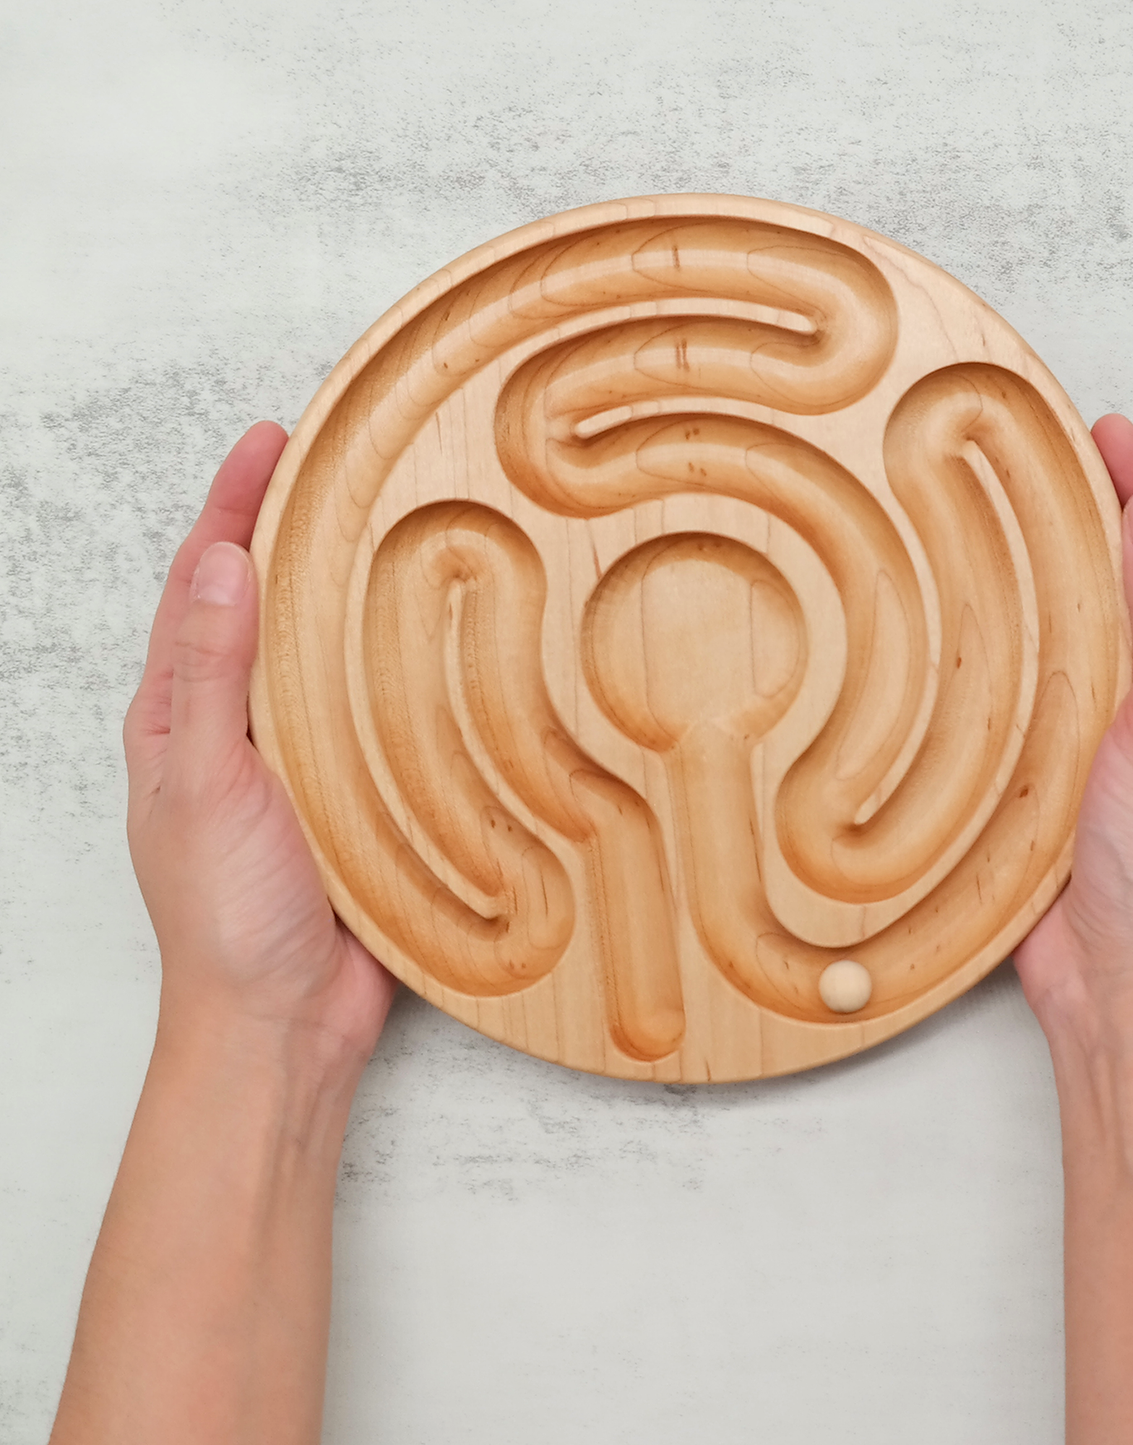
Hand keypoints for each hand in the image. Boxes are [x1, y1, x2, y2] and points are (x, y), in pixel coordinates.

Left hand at [123, 423, 394, 1065]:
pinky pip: (373, 713)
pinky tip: (435, 646)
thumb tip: (217, 568)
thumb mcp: (204, 784)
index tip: (272, 440)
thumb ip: (211, 679)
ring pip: (324, 655)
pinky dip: (396, 668)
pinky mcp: (354, 794)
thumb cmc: (226, 918)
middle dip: (291, 530)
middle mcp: (237, 728)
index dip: (231, 506)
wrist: (283, 1024)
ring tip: (393, 531)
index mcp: (178, 717)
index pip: (201, 586)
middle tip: (342, 465)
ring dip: (348, 592)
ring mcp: (297, 761)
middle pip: (263, 606)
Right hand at [1014, 414, 1132, 1036]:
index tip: (1105, 433)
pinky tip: (979, 631)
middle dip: (1097, 530)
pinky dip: (1017, 657)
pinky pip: (1043, 694)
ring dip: (1050, 591)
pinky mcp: (1069, 772)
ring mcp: (1122, 739)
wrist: (1120, 975)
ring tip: (1004, 529)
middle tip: (1045, 465)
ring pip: (1084, 642)